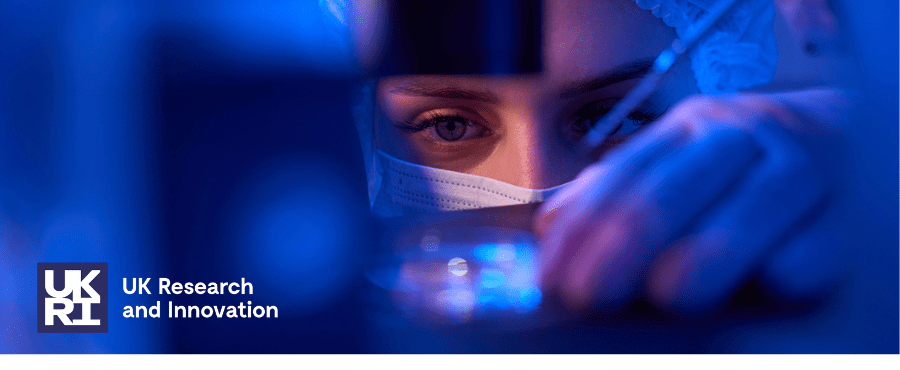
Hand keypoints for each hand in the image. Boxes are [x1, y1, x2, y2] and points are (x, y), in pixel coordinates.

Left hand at [534, 90, 853, 314]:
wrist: (835, 138)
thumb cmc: (736, 166)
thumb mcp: (673, 161)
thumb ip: (614, 191)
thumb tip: (552, 228)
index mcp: (688, 127)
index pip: (625, 176)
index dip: (583, 229)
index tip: (554, 276)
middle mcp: (740, 137)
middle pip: (677, 188)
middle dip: (626, 245)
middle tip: (593, 294)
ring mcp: (798, 169)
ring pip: (751, 207)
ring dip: (708, 254)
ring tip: (670, 294)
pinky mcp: (845, 212)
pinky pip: (818, 241)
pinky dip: (792, 265)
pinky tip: (767, 284)